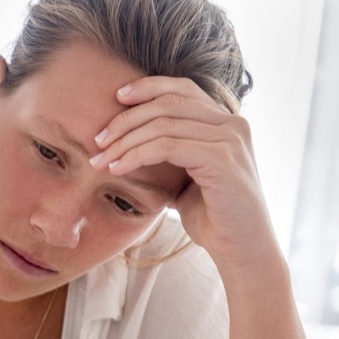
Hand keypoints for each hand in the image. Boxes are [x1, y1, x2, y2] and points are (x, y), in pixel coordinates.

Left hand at [92, 77, 278, 279]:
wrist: (242, 251)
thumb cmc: (214, 219)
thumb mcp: (187, 179)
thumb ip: (171, 155)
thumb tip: (132, 145)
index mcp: (226, 123)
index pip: (183, 88)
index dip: (147, 87)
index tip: (116, 97)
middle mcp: (232, 124)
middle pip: (168, 103)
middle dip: (126, 119)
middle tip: (97, 140)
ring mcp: (230, 139)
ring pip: (163, 124)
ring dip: (125, 141)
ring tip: (100, 160)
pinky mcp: (222, 159)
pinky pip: (167, 147)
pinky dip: (136, 155)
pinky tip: (117, 168)